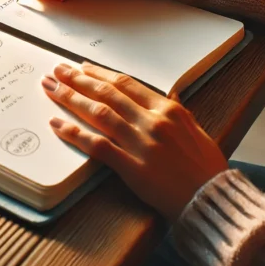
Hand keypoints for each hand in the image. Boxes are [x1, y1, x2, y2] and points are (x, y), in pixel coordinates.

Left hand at [42, 62, 226, 219]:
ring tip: (52, 89)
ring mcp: (140, 143)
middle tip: (58, 70)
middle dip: (78, 80)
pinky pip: (96, 146)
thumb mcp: (196, 130)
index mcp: (168, 109)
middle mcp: (152, 121)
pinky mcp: (131, 167)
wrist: (211, 198)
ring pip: (99, 113)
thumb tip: (167, 97)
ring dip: (71, 99)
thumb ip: (177, 112)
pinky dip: (74, 133)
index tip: (82, 67)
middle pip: (107, 94)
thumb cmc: (206, 168)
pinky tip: (57, 125)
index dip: (100, 74)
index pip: (126, 84)